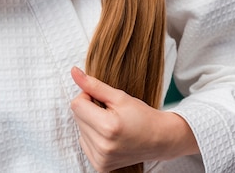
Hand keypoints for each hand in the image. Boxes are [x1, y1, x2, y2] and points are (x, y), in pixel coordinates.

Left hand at [70, 67, 198, 171]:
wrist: (160, 139)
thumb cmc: (143, 116)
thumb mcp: (120, 97)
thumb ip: (94, 85)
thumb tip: (74, 72)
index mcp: (108, 127)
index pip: (77, 105)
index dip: (87, 96)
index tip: (101, 98)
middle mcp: (103, 146)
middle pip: (77, 118)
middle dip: (89, 110)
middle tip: (110, 112)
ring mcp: (101, 159)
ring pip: (80, 131)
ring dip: (91, 124)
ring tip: (112, 125)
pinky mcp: (100, 165)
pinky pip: (85, 144)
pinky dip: (93, 137)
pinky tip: (109, 136)